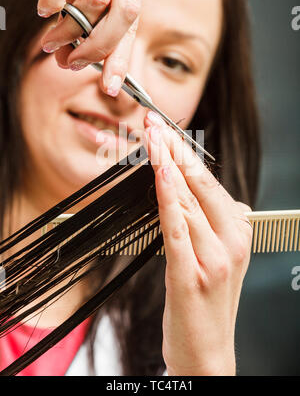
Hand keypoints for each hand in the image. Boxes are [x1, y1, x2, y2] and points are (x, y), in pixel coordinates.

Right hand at [37, 0, 148, 95]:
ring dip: (71, 30)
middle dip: (98, 48)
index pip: (133, 23)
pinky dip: (52, 0)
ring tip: (53, 40)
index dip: (121, 58)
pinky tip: (44, 8)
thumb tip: (75, 57)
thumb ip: (90, 15)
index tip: (110, 87)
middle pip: (124, 14)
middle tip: (73, 63)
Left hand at [143, 111, 252, 375]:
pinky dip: (168, 200)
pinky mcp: (191, 275)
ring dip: (167, 166)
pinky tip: (159, 177)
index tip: (166, 129)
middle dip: (174, 148)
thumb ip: (214, 226)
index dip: (185, 153)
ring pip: (188, 200)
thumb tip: (211, 199)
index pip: (209, 182)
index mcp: (237, 233)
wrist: (208, 356)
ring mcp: (213, 258)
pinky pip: (177, 229)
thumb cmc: (207, 307)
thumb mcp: (219, 261)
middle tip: (154, 122)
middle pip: (199, 184)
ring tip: (151, 138)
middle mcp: (231, 241)